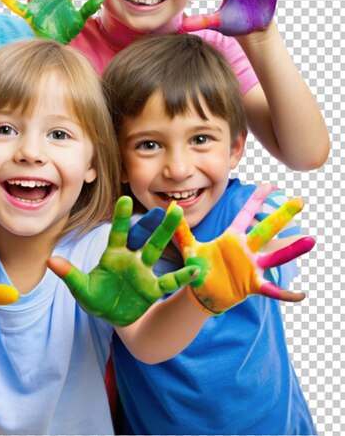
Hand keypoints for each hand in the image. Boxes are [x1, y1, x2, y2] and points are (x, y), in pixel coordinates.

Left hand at [48, 197, 198, 325]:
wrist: (112, 317)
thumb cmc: (96, 298)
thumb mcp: (81, 289)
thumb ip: (69, 275)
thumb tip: (51, 261)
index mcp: (112, 255)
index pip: (117, 232)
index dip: (120, 217)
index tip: (124, 199)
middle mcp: (131, 259)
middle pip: (143, 237)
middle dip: (153, 222)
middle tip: (165, 204)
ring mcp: (144, 272)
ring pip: (158, 250)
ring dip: (168, 234)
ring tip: (179, 215)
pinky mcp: (153, 289)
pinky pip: (169, 281)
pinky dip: (182, 276)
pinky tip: (196, 268)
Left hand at [173, 184, 314, 314]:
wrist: (200, 292)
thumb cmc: (198, 267)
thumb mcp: (189, 247)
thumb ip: (180, 229)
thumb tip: (171, 207)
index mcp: (232, 238)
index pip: (246, 215)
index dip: (256, 200)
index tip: (269, 184)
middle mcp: (245, 249)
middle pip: (266, 229)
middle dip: (282, 215)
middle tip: (300, 200)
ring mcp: (252, 266)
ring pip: (275, 255)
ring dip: (291, 249)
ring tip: (309, 240)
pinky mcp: (252, 285)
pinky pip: (271, 290)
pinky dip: (285, 293)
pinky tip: (300, 295)